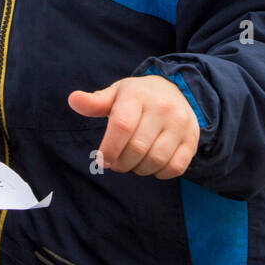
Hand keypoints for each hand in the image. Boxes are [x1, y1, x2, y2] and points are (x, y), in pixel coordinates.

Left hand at [69, 75, 199, 177]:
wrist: (176, 91)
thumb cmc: (138, 97)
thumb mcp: (116, 94)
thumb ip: (95, 102)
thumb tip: (73, 100)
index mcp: (138, 96)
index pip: (122, 126)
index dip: (109, 149)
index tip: (102, 159)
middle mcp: (162, 108)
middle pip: (137, 148)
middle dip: (122, 163)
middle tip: (117, 163)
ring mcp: (180, 124)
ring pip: (156, 160)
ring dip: (139, 169)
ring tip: (133, 163)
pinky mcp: (192, 139)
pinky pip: (176, 167)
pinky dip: (160, 173)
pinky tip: (152, 165)